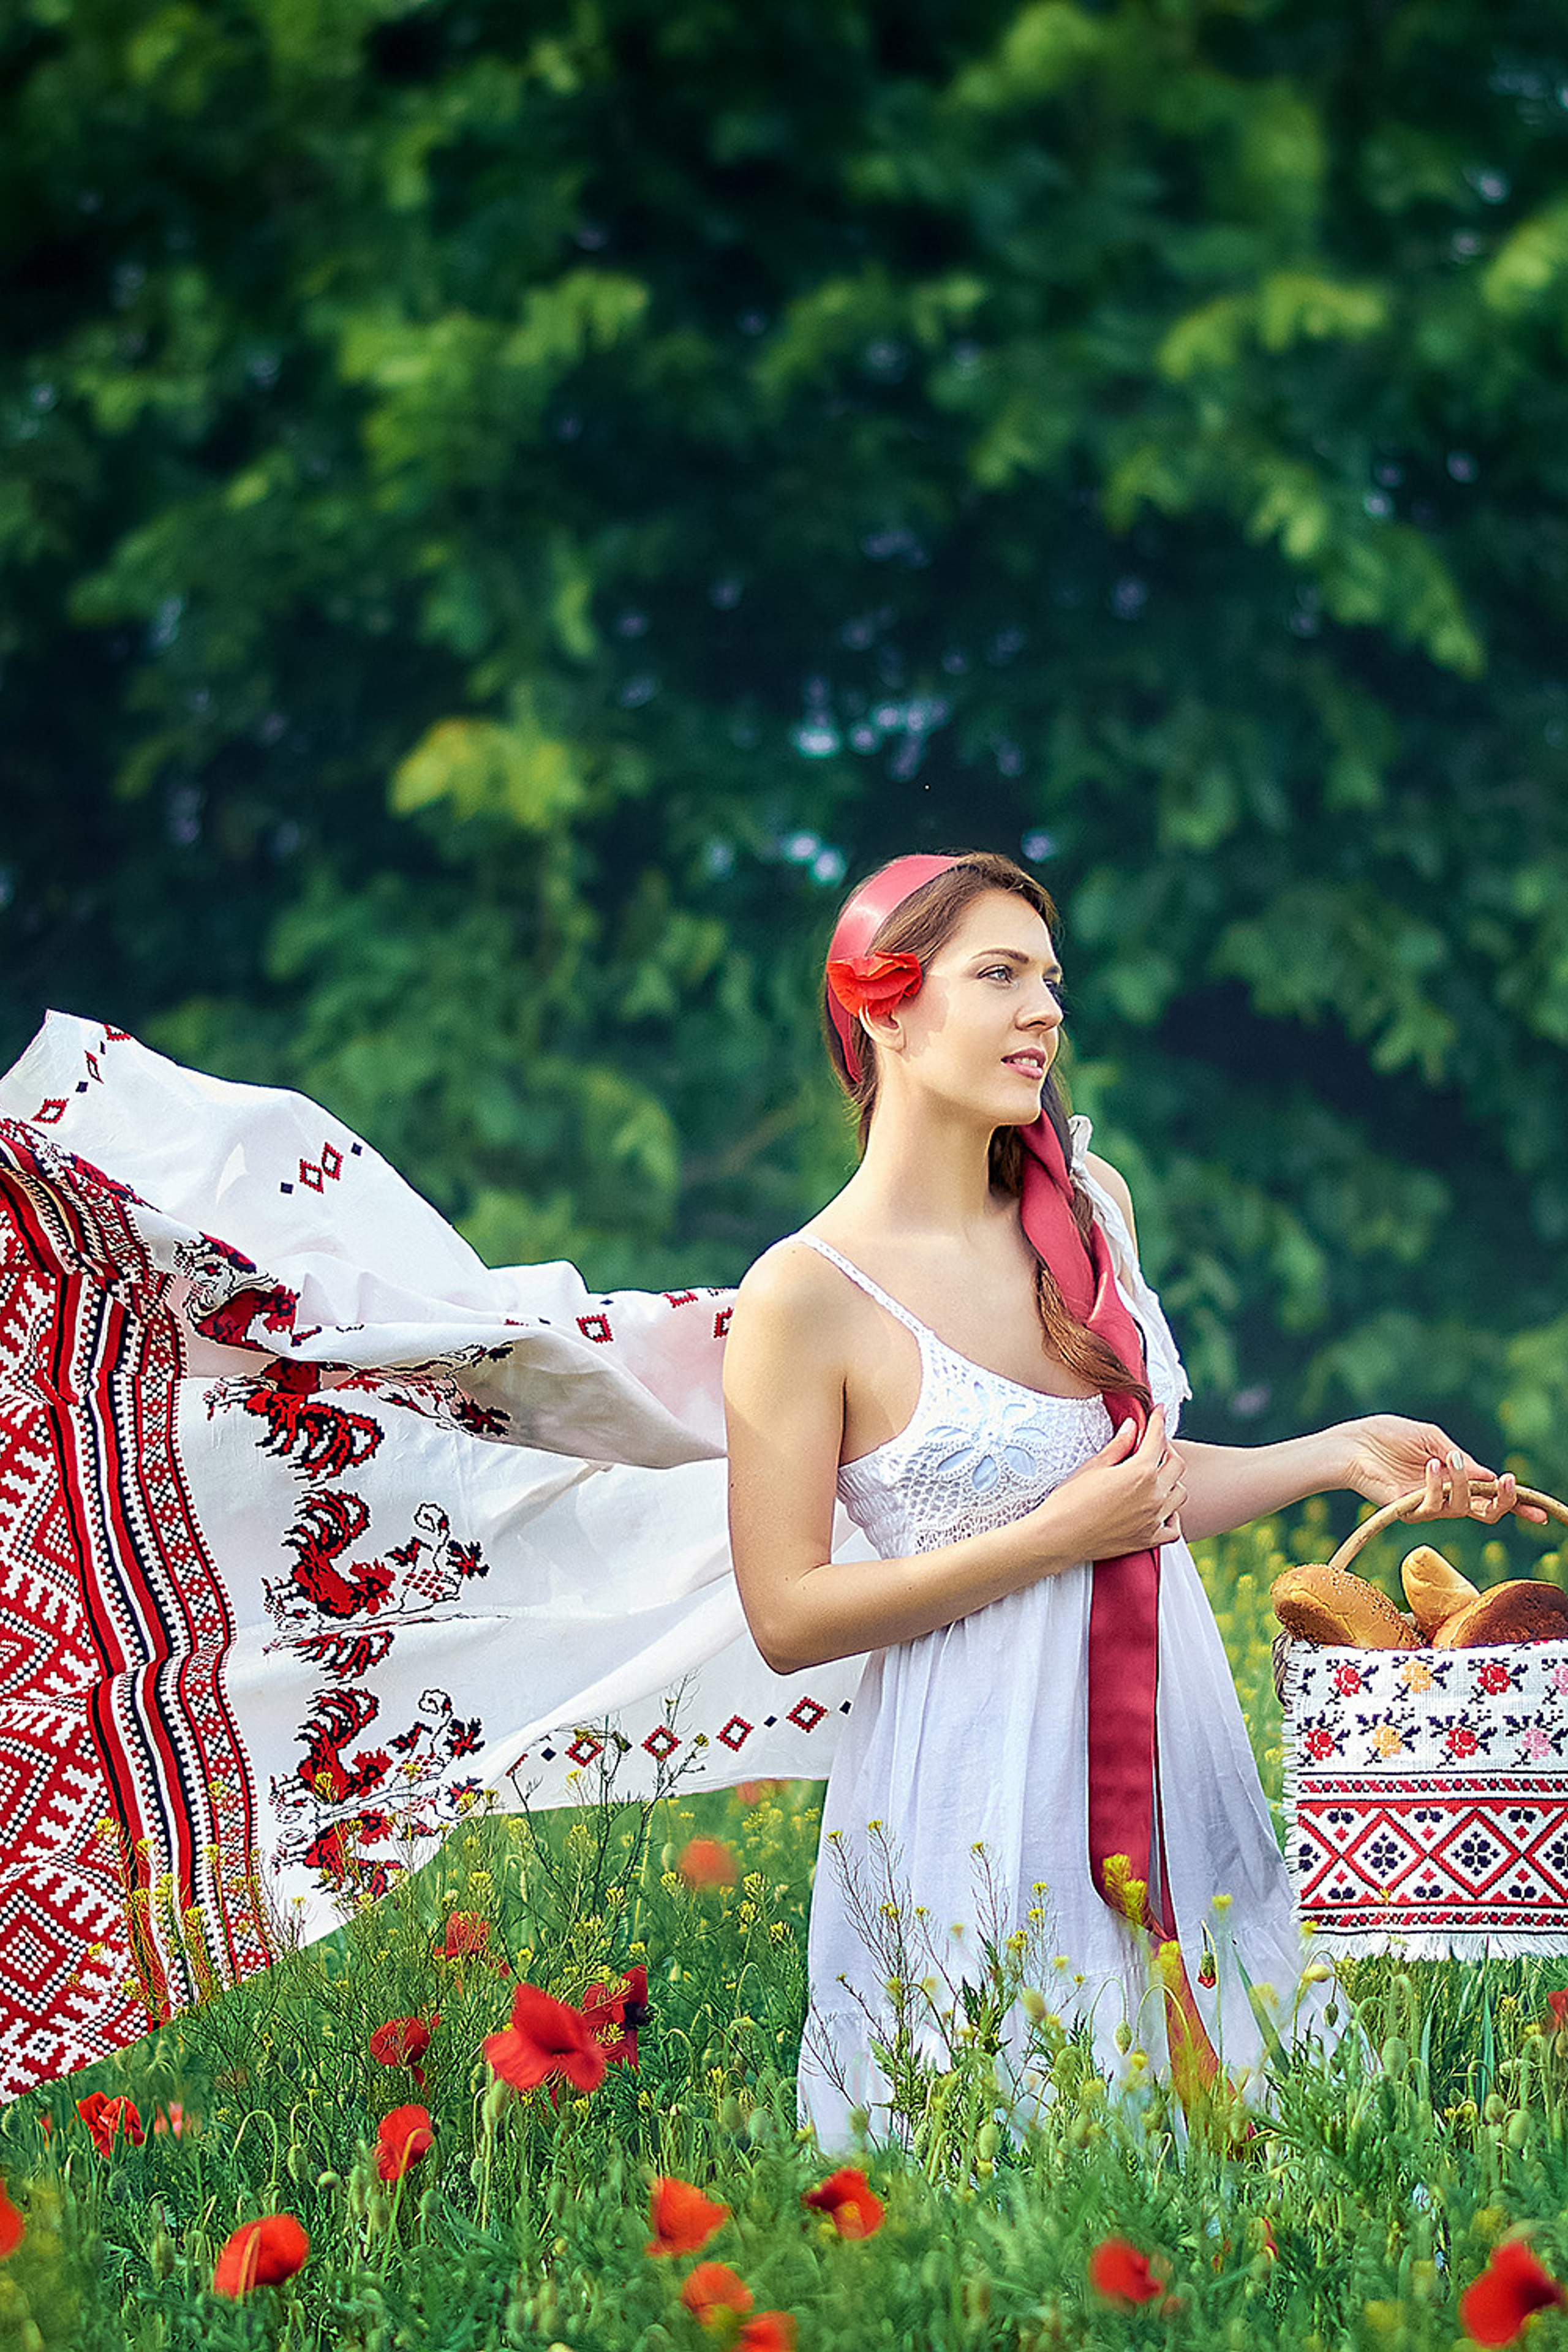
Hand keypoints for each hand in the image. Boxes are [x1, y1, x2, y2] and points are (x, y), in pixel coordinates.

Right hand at [1036, 1404, 1186, 1561]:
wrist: (1059, 1537)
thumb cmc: (1070, 1500)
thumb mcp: (1094, 1466)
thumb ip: (1119, 1445)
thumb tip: (1132, 1426)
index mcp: (1141, 1472)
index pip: (1157, 1439)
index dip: (1158, 1420)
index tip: (1159, 1410)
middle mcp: (1154, 1495)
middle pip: (1176, 1464)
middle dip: (1167, 1449)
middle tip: (1154, 1444)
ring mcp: (1153, 1519)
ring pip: (1180, 1494)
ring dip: (1172, 1481)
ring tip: (1156, 1476)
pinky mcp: (1148, 1539)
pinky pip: (1174, 1528)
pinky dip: (1172, 1516)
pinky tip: (1162, 1509)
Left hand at [1341, 1415, 1547, 1525]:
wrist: (1351, 1443)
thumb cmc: (1387, 1437)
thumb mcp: (1431, 1439)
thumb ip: (1460, 1458)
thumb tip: (1491, 1476)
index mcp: (1453, 1479)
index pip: (1490, 1497)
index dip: (1515, 1505)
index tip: (1539, 1514)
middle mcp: (1444, 1498)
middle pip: (1486, 1513)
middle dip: (1504, 1502)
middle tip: (1507, 1482)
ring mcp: (1427, 1507)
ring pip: (1464, 1508)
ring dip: (1463, 1482)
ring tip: (1446, 1459)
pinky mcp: (1408, 1511)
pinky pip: (1433, 1505)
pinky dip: (1436, 1484)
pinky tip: (1429, 1464)